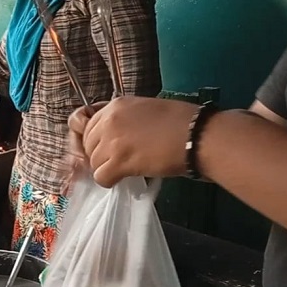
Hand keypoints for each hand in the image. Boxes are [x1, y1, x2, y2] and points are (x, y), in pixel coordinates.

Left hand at [68, 96, 196, 186]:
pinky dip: (109, 181)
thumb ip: (126, 119)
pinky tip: (123, 178)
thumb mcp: (146, 110)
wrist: (198, 136)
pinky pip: (100, 177)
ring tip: (125, 170)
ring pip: (93, 162)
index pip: (88, 124)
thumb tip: (118, 135)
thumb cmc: (182, 122)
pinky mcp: (119, 161)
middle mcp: (109, 120)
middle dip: (100, 155)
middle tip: (117, 162)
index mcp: (116, 105)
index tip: (107, 148)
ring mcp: (112, 140)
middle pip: (88, 144)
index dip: (96, 140)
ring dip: (106, 168)